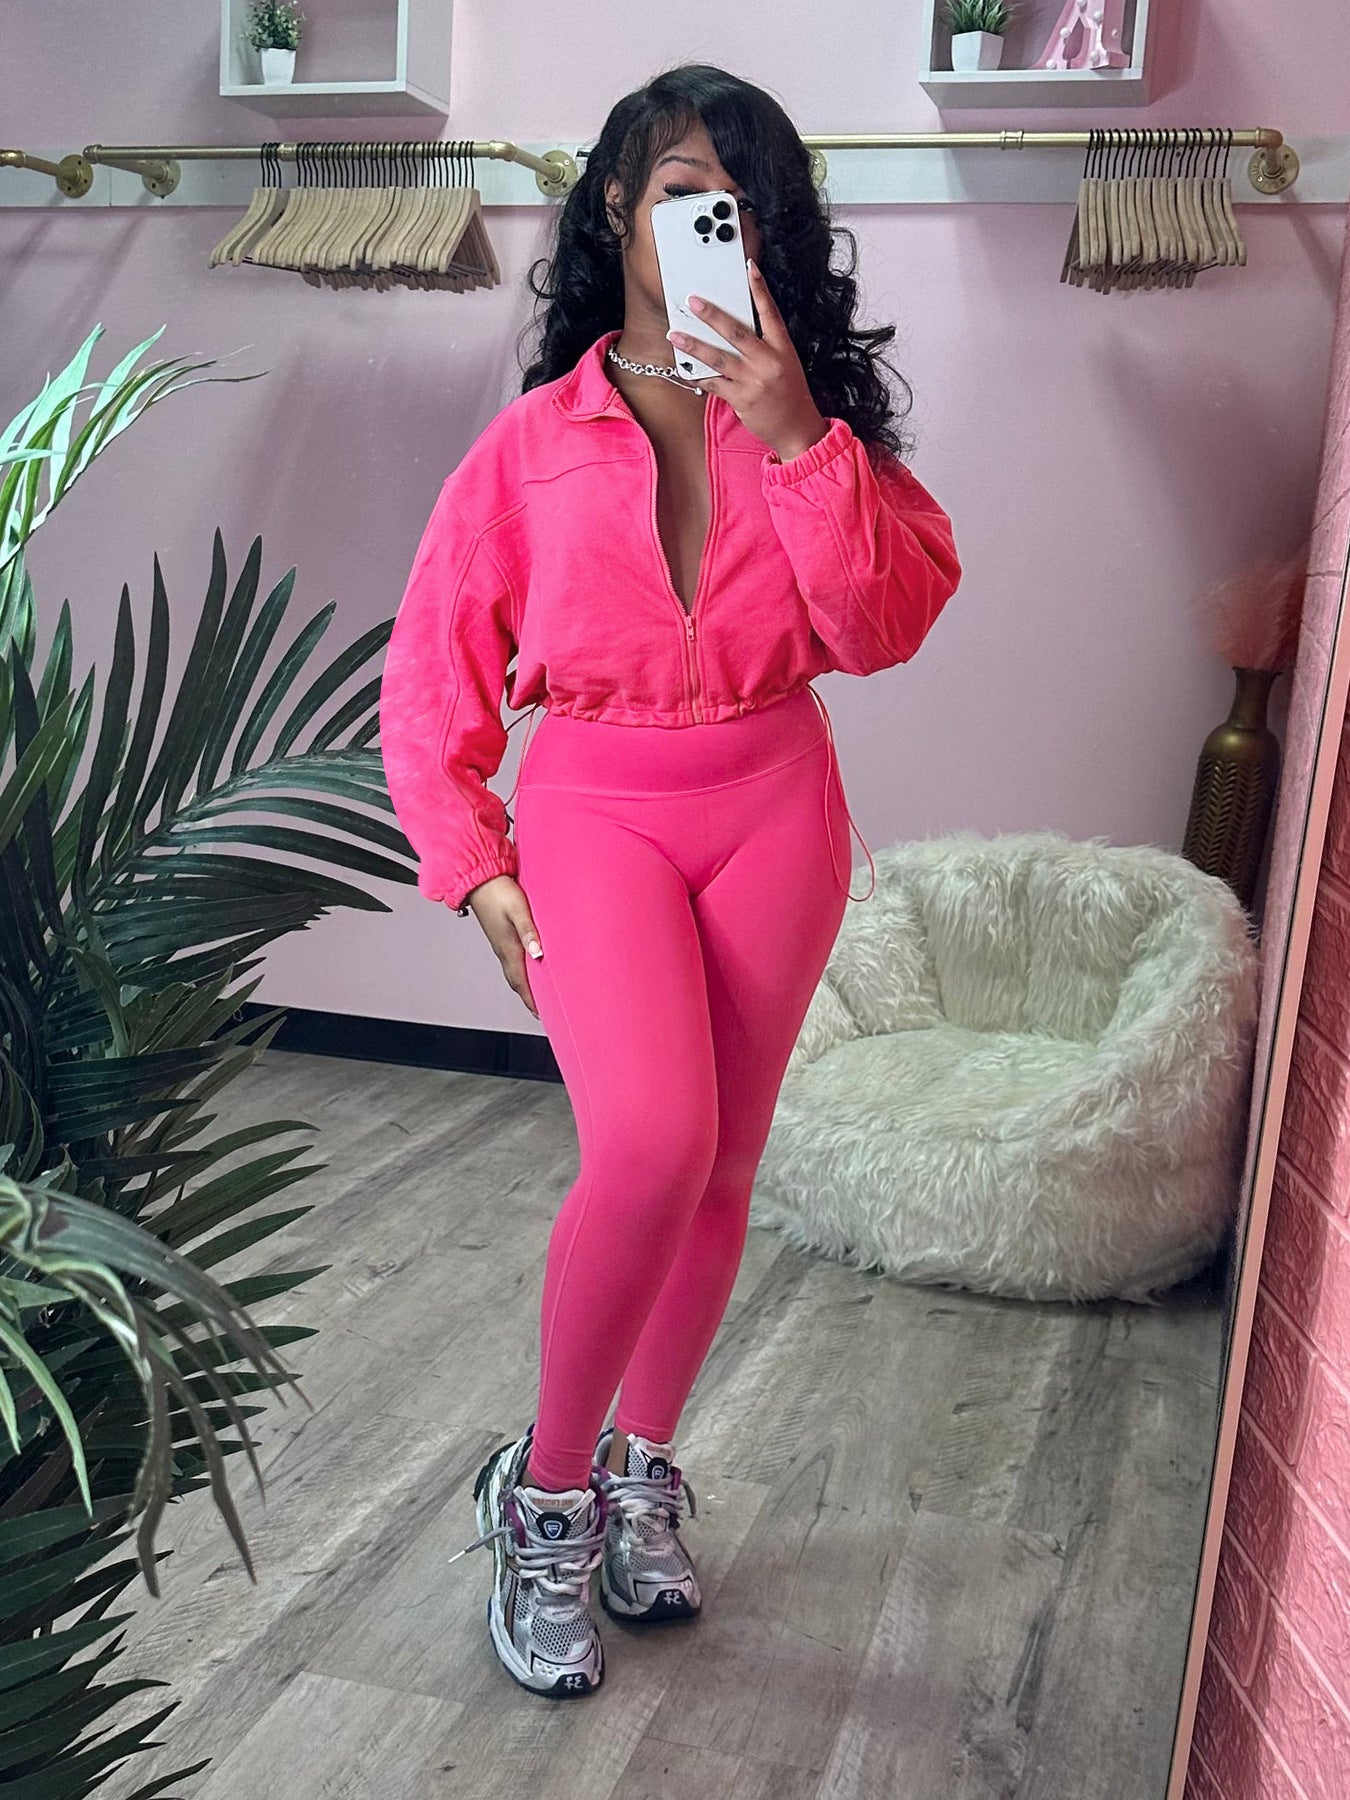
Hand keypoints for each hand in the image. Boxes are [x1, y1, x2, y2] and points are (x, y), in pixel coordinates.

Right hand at [463, 874, 542, 1018]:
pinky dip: (522, 970)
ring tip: (537, 994)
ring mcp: (501, 943)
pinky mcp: (501, 935)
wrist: (479, 878)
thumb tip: (537, 953)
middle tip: (541, 1011)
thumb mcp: (518, 909)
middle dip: (528, 997)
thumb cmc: (498, 891)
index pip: (521, 982)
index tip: (540, 1014)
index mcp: (508, 947)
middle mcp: (503, 949)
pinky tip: (529, 966)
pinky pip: (512, 960)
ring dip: (525, 985)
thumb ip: (529, 930)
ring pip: (514, 971)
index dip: (531, 999)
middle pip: (517, 981)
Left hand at [668, 260, 830, 463]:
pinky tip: (683, 368)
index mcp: (782, 349)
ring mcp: (753, 381)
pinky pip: (714, 384)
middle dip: (712, 316)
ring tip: (675, 335)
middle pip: (736, 333)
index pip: (771, 313)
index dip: (760, 290)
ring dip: (694, 345)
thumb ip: (765, 346)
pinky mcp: (741, 399)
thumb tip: (737, 329)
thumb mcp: (786, 363)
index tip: (749, 268)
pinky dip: (697, 375)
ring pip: (718, 358)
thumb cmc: (789, 394)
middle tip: (694, 302)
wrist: (796, 429)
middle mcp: (768, 362)